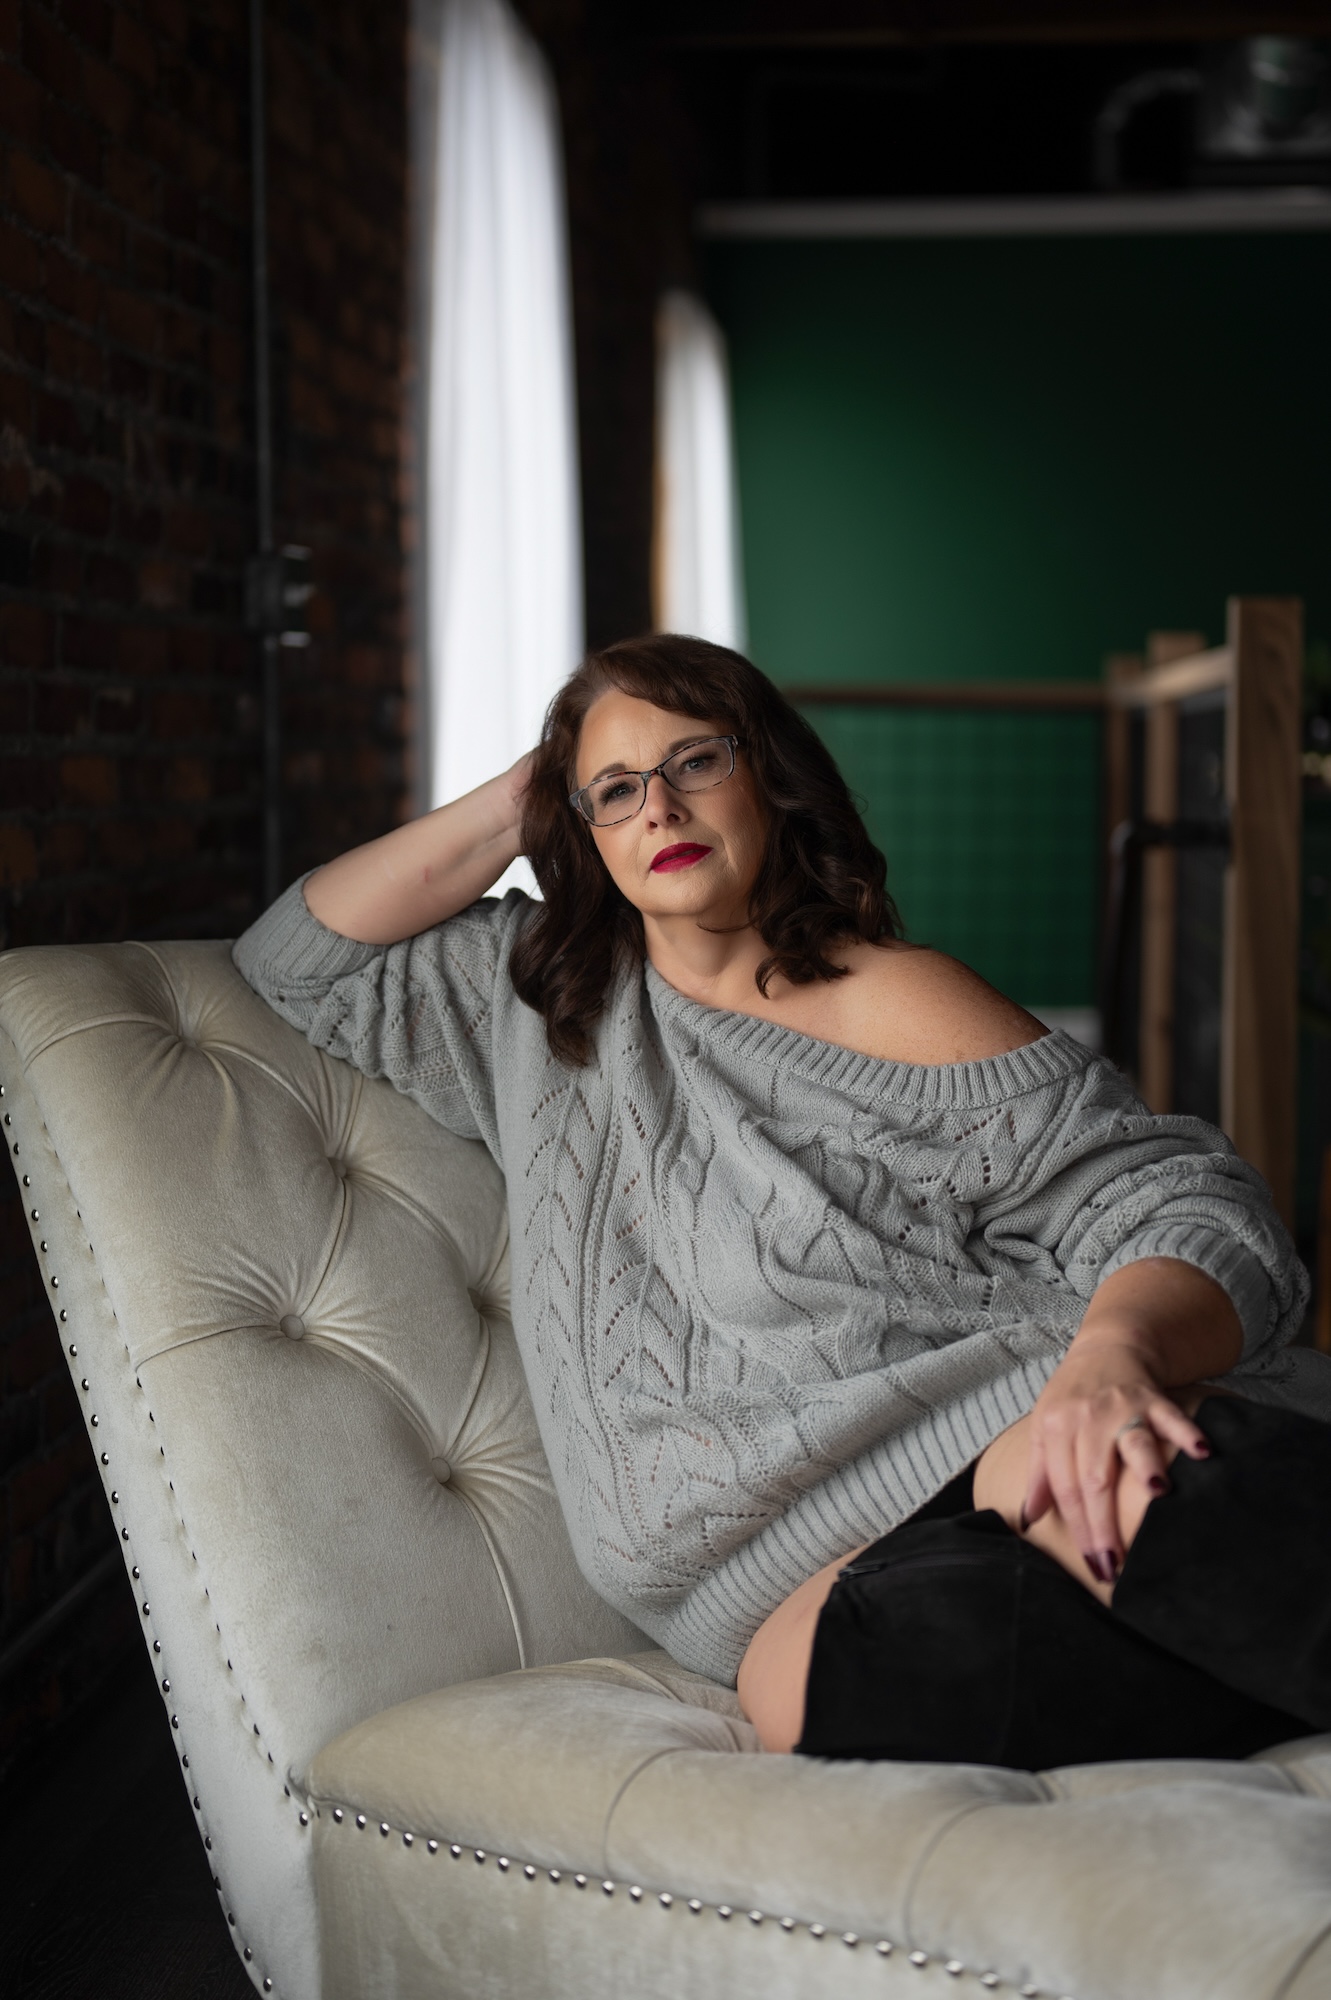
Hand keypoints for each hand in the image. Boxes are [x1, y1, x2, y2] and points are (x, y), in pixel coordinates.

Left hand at [1021, 1327, 1211, 1585]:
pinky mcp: (1152, 1396)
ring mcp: (1120, 1406)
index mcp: (1056, 1430)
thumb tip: (1028, 1520)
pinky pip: (1170, 1415)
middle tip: (1116, 1564)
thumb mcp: (1045, 1429)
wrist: (1105, 1346)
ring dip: (1146, 1465)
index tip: (1096, 1566)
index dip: (1079, 1529)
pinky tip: (1202, 1451)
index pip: (1066, 1488)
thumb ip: (1040, 1476)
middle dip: (1104, 1524)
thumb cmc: (1072, 1398)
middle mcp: (1086, 1418)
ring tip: (1159, 1493)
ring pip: (1131, 1440)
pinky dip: (1186, 1432)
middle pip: (1094, 1478)